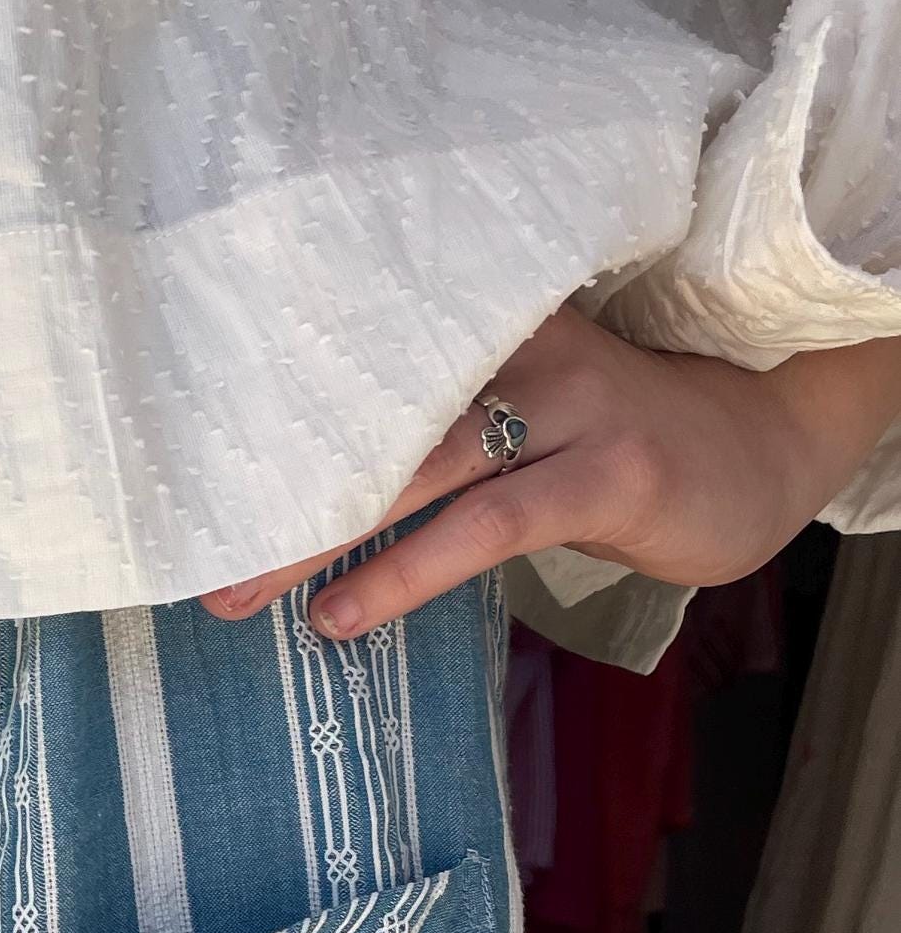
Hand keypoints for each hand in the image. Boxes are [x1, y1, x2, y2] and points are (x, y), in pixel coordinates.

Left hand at [201, 304, 900, 639]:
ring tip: (240, 595)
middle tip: (188, 540)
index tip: (173, 440)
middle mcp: (518, 344)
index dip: (261, 388)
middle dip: (270, 482)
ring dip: (317, 539)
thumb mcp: (510, 402)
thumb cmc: (608, 434)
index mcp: (478, 317)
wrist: (759, 445)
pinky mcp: (608, 472)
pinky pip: (484, 525)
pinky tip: (341, 614)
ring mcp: (569, 405)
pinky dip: (404, 572)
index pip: (352, 342)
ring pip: (414, 472)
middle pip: (365, 411)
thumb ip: (417, 410)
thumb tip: (291, 464)